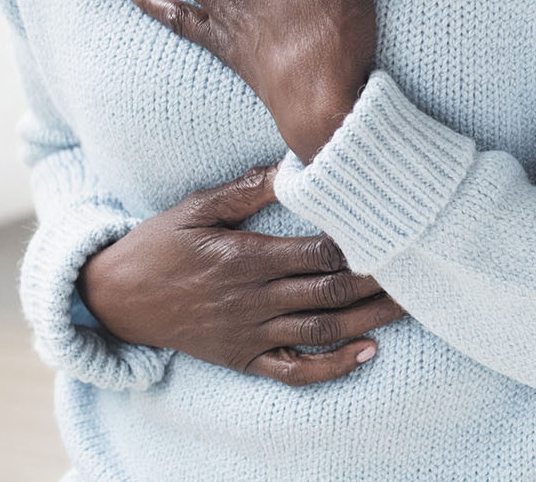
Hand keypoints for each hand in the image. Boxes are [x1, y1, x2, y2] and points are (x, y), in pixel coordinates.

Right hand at [77, 165, 408, 385]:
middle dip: (378, 280)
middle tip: (421, 265)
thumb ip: (246, 189)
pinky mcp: (244, 359)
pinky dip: (334, 367)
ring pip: (323, 330)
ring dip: (371, 319)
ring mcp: (251, 334)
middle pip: (330, 290)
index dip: (358, 242)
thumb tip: (292, 165)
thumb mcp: (196, 207)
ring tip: (411, 305)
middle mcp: (254, 300)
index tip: (392, 227)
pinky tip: (368, 353)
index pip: (318, 251)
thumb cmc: (158, 244)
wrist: (115, 299)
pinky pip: (296, 370)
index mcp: (246, 258)